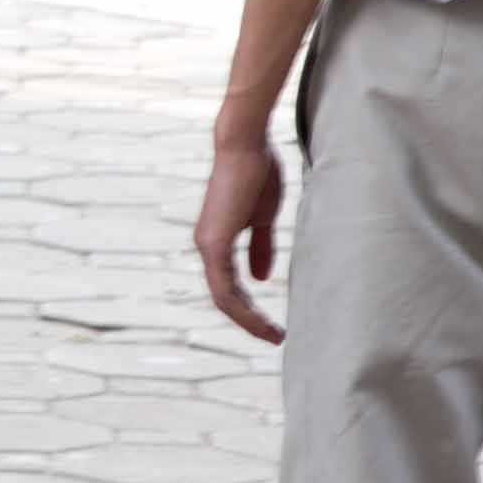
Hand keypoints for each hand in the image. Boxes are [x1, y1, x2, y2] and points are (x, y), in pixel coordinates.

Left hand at [194, 138, 286, 342]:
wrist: (247, 145)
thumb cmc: (256, 173)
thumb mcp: (263, 217)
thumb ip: (260, 247)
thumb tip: (260, 278)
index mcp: (217, 241)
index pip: (229, 287)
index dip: (250, 309)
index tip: (273, 325)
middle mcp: (206, 247)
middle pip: (225, 299)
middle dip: (251, 322)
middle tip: (276, 337)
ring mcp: (207, 246)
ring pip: (224, 299)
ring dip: (249, 321)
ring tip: (273, 335)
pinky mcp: (214, 243)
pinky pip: (225, 289)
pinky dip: (243, 309)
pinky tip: (262, 321)